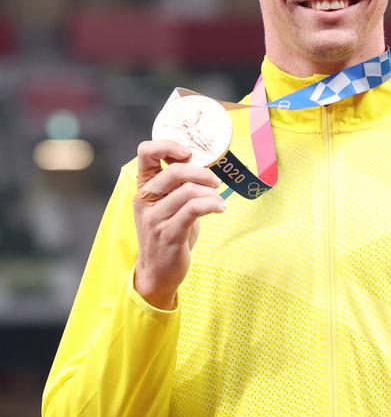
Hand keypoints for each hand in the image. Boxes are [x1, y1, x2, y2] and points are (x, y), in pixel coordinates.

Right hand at [133, 140, 224, 307]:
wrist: (158, 271)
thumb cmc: (168, 233)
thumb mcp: (168, 205)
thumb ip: (179, 186)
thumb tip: (204, 165)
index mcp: (143, 187)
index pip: (146, 153)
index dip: (168, 145)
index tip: (188, 153)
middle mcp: (145, 200)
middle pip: (175, 171)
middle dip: (203, 173)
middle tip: (216, 183)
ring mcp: (155, 218)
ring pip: (188, 191)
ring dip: (211, 193)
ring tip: (219, 201)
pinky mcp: (169, 234)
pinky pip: (194, 209)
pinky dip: (212, 205)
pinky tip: (220, 208)